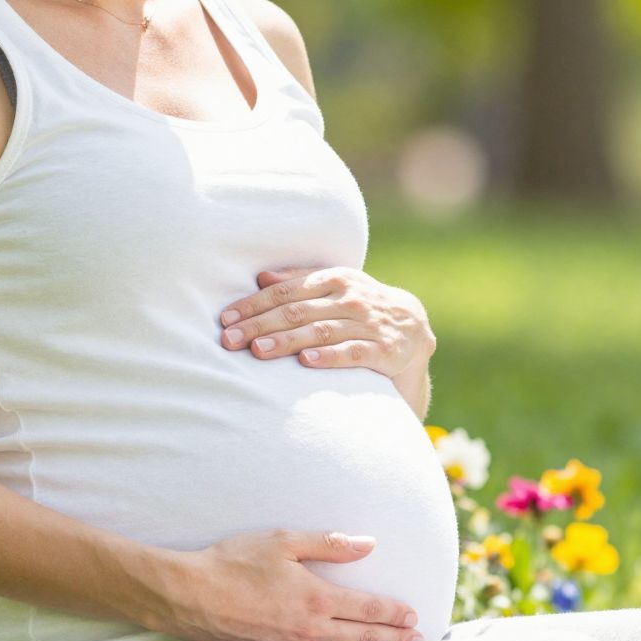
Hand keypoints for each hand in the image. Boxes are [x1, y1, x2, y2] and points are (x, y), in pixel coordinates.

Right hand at [160, 528, 423, 640]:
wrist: (186, 596)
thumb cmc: (233, 563)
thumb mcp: (283, 542)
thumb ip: (330, 544)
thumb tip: (369, 544)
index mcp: (314, 598)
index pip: (367, 609)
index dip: (393, 612)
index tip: (413, 615)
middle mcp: (306, 630)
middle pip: (362, 640)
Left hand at [218, 265, 436, 376]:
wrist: (414, 328)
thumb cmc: (361, 306)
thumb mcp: (336, 286)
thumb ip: (300, 281)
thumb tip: (261, 277)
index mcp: (335, 279)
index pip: (287, 291)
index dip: (254, 305)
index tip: (226, 319)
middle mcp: (352, 298)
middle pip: (298, 311)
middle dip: (260, 325)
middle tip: (230, 340)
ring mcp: (369, 324)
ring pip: (321, 331)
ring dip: (287, 341)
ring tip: (259, 351)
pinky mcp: (384, 350)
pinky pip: (353, 352)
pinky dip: (329, 357)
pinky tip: (306, 363)